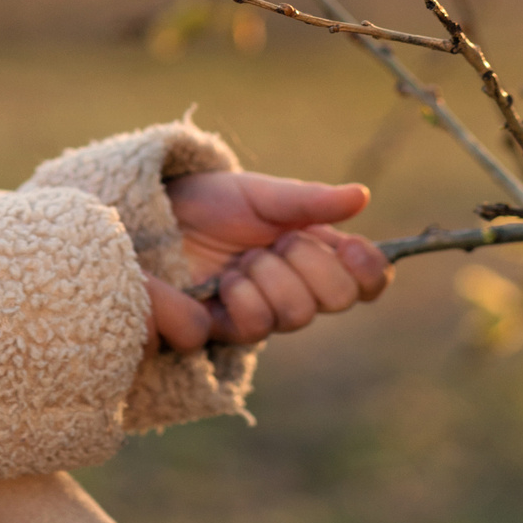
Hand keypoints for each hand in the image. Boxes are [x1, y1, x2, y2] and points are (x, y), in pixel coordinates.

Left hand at [144, 172, 391, 351]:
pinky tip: (223, 281)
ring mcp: (263, 310)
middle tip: (278, 241)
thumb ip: (307, 201)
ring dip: (271, 278)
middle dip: (311, 265)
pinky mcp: (227, 328)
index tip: (350, 247)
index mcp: (314, 251)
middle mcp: (295, 286)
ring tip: (243, 258)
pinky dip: (243, 298)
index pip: (365, 279)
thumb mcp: (257, 194)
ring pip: (298, 315)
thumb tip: (362, 196)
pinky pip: (256, 327)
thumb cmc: (208, 201)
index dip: (368, 271)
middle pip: (338, 299)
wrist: (154, 213)